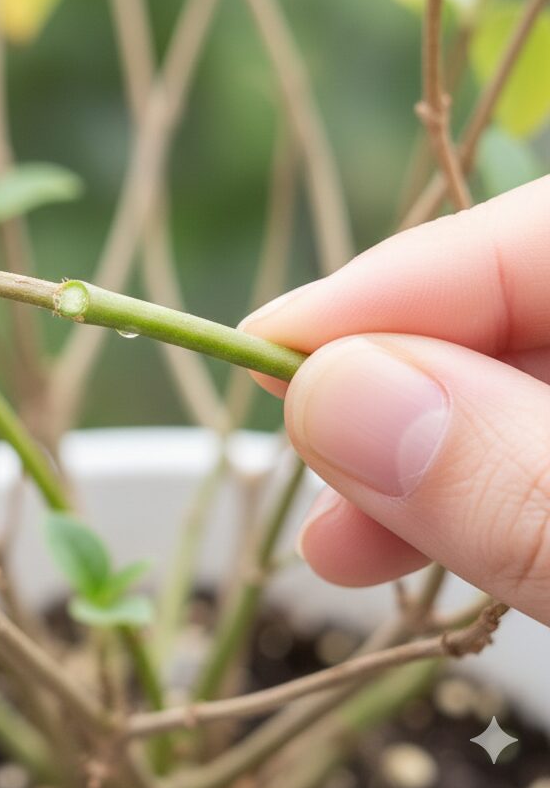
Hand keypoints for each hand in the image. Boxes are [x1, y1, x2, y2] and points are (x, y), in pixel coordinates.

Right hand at [242, 176, 549, 624]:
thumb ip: (522, 484)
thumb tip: (332, 393)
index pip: (538, 234)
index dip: (395, 284)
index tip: (264, 345)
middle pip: (516, 305)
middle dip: (391, 377)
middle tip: (291, 438)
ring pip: (519, 389)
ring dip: (410, 457)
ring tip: (327, 537)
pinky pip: (536, 455)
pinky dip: (466, 500)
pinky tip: (390, 553)